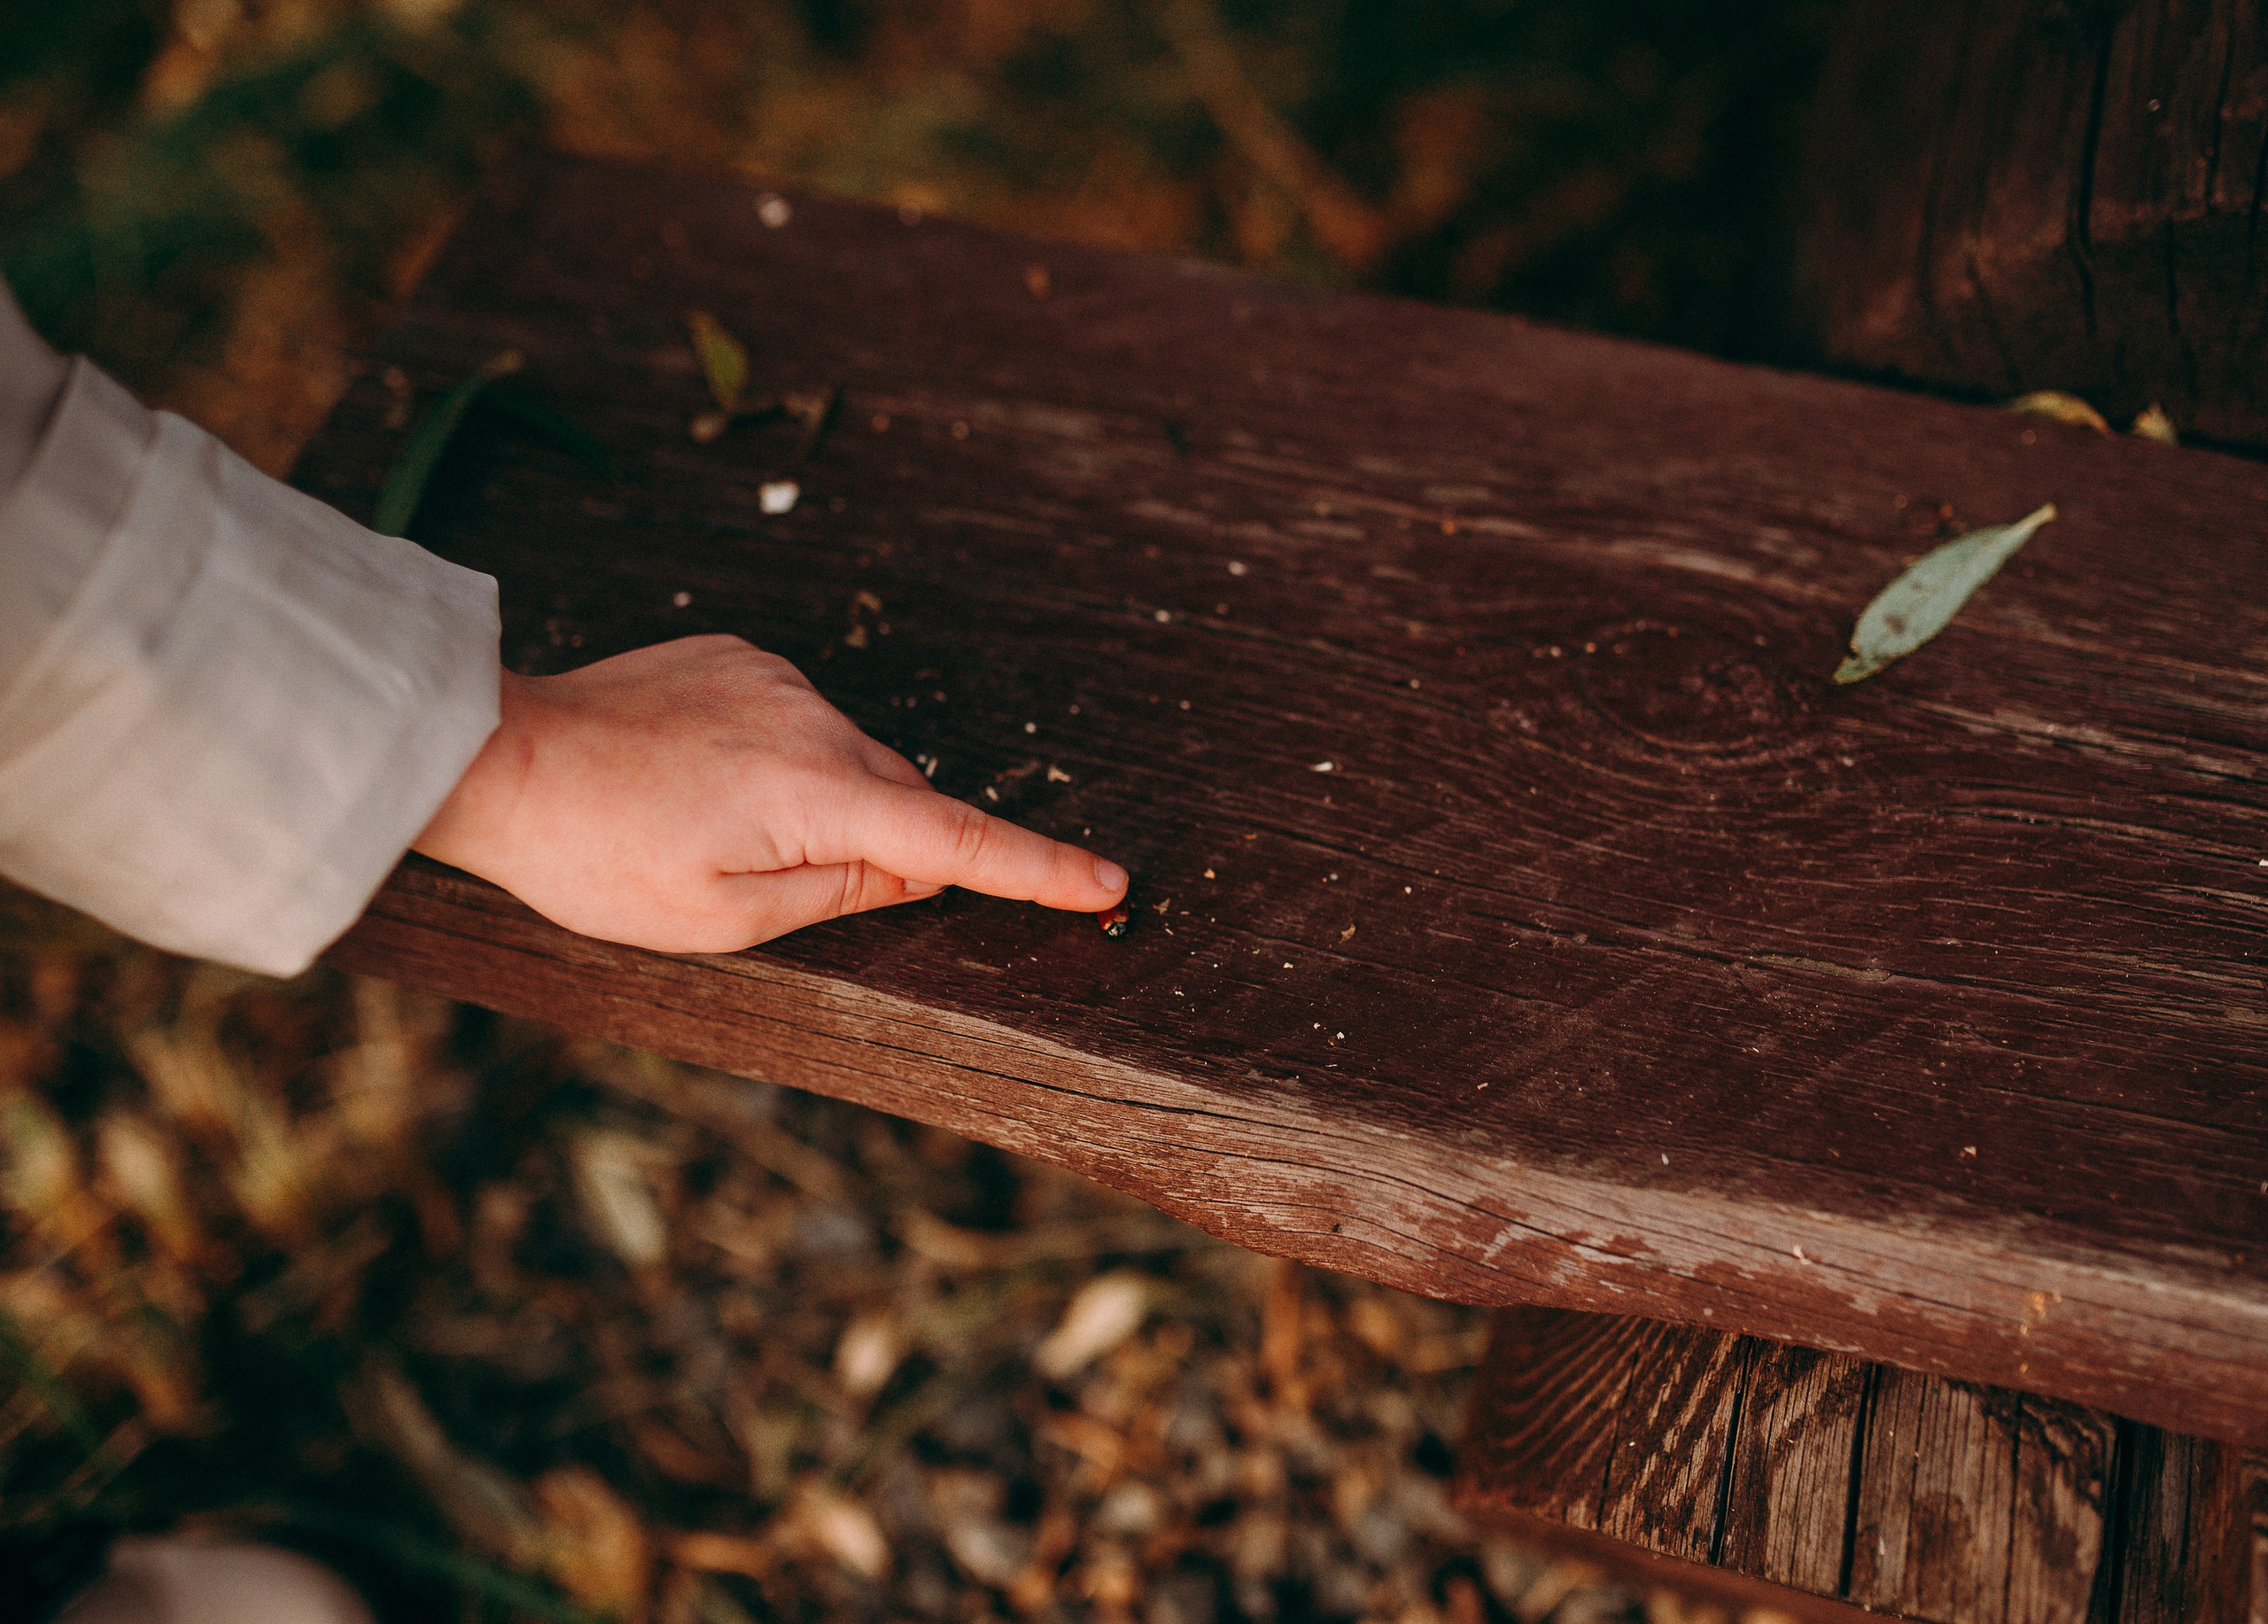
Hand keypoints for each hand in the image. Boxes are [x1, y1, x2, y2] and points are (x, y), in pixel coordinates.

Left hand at [413, 635, 1127, 952]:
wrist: (496, 754)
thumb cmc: (596, 854)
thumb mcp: (723, 919)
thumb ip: (839, 893)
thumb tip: (919, 867)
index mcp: (815, 793)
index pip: (955, 839)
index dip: (1037, 868)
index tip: (1107, 882)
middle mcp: (811, 720)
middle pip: (900, 797)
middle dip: (881, 848)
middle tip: (781, 886)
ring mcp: (774, 678)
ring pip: (849, 758)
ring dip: (824, 803)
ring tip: (715, 831)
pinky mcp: (739, 657)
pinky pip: (799, 720)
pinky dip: (785, 760)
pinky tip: (702, 783)